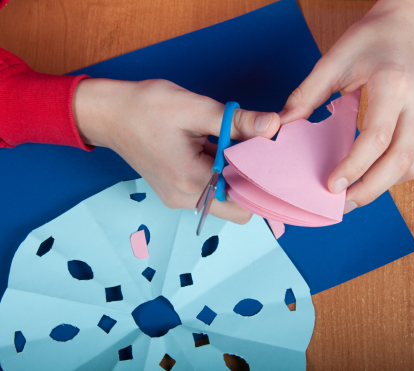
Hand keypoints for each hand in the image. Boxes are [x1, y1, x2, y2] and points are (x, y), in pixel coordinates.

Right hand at [72, 78, 279, 223]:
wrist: (108, 114)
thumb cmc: (145, 107)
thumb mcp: (194, 108)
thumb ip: (237, 121)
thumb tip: (273, 125)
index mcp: (190, 180)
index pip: (245, 202)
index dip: (262, 180)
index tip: (266, 154)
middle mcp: (184, 198)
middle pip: (237, 209)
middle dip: (250, 182)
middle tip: (249, 150)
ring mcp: (178, 198)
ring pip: (223, 202)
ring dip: (233, 178)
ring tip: (227, 146)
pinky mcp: (174, 192)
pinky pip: (207, 193)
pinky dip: (217, 176)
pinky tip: (212, 150)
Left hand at [280, 0, 413, 212]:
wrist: (406, 26)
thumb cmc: (370, 39)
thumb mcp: (332, 61)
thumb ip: (306, 96)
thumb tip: (281, 127)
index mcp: (393, 84)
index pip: (377, 137)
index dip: (354, 166)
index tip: (331, 185)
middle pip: (401, 162)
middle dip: (370, 189)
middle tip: (341, 204)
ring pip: (411, 166)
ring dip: (382, 186)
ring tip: (352, 195)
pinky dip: (391, 175)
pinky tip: (369, 177)